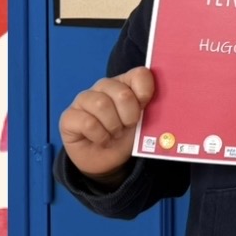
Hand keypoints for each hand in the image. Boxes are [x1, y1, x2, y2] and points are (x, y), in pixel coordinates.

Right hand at [58, 66, 154, 182]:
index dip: (145, 92)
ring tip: (114, 134)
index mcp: (125, 83)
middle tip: (127, 127)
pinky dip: (100, 136)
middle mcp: (104, 86)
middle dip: (129, 116)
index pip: (139, 74)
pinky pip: (88, 123)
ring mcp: (84, 99)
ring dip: (113, 126)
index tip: (144, 108)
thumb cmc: (127, 137)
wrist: (108, 161)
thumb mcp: (144, 122)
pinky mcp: (69, 116)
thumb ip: (151, 107)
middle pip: (122, 92)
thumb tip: (166, 100)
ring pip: (102, 104)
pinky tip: (102, 140)